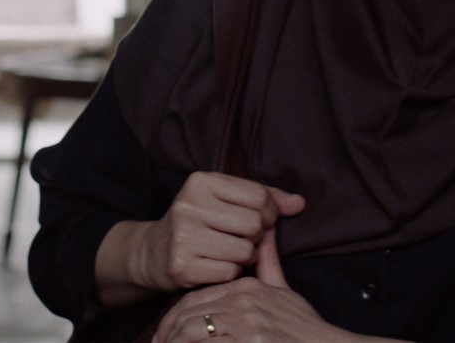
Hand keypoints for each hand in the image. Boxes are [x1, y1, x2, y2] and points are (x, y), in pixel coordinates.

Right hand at [93, 173, 304, 306]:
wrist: (154, 252)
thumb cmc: (199, 222)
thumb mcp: (225, 200)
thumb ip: (264, 198)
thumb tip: (300, 203)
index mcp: (201, 181)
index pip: (259, 197)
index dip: (268, 213)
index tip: (257, 219)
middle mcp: (189, 205)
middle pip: (254, 225)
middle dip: (255, 236)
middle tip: (239, 238)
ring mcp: (184, 236)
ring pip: (246, 251)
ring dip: (244, 257)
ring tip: (226, 252)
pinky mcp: (183, 267)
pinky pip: (230, 273)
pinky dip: (229, 273)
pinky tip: (214, 266)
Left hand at [152, 228, 354, 342]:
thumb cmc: (304, 327)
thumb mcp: (283, 291)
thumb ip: (268, 262)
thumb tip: (264, 231)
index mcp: (247, 287)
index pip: (197, 298)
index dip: (174, 315)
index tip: (164, 331)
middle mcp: (244, 301)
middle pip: (189, 314)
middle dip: (168, 331)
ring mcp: (247, 323)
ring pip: (193, 331)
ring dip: (175, 341)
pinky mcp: (250, 340)